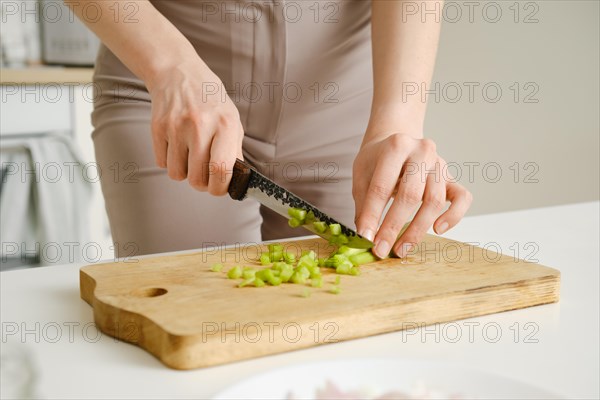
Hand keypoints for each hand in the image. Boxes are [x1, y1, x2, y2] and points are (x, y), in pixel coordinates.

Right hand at [147, 60, 243, 194]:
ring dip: (184, 172)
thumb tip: (234, 180)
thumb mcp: (231, 119)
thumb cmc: (209, 99)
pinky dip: (169, 161)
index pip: (221, 170)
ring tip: (190, 155)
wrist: (178, 72)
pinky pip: (162, 163)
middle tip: (203, 174)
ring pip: (177, 174)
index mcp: (225, 124)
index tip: (218, 187)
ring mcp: (176, 127)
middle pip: (197, 179)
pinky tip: (176, 145)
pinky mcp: (157, 127)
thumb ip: (234, 150)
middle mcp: (200, 125)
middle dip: (201, 184)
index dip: (220, 188)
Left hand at [353, 132, 472, 258]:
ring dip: (417, 230)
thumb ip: (364, 204)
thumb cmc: (377, 161)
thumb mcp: (362, 175)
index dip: (372, 216)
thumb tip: (365, 237)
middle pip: (410, 195)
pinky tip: (437, 230)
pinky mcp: (452, 178)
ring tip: (400, 249)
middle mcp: (422, 151)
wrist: (396, 142)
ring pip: (434, 202)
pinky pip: (462, 198)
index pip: (382, 187)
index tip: (366, 238)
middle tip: (381, 249)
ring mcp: (440, 164)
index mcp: (396, 146)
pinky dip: (453, 216)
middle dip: (393, 227)